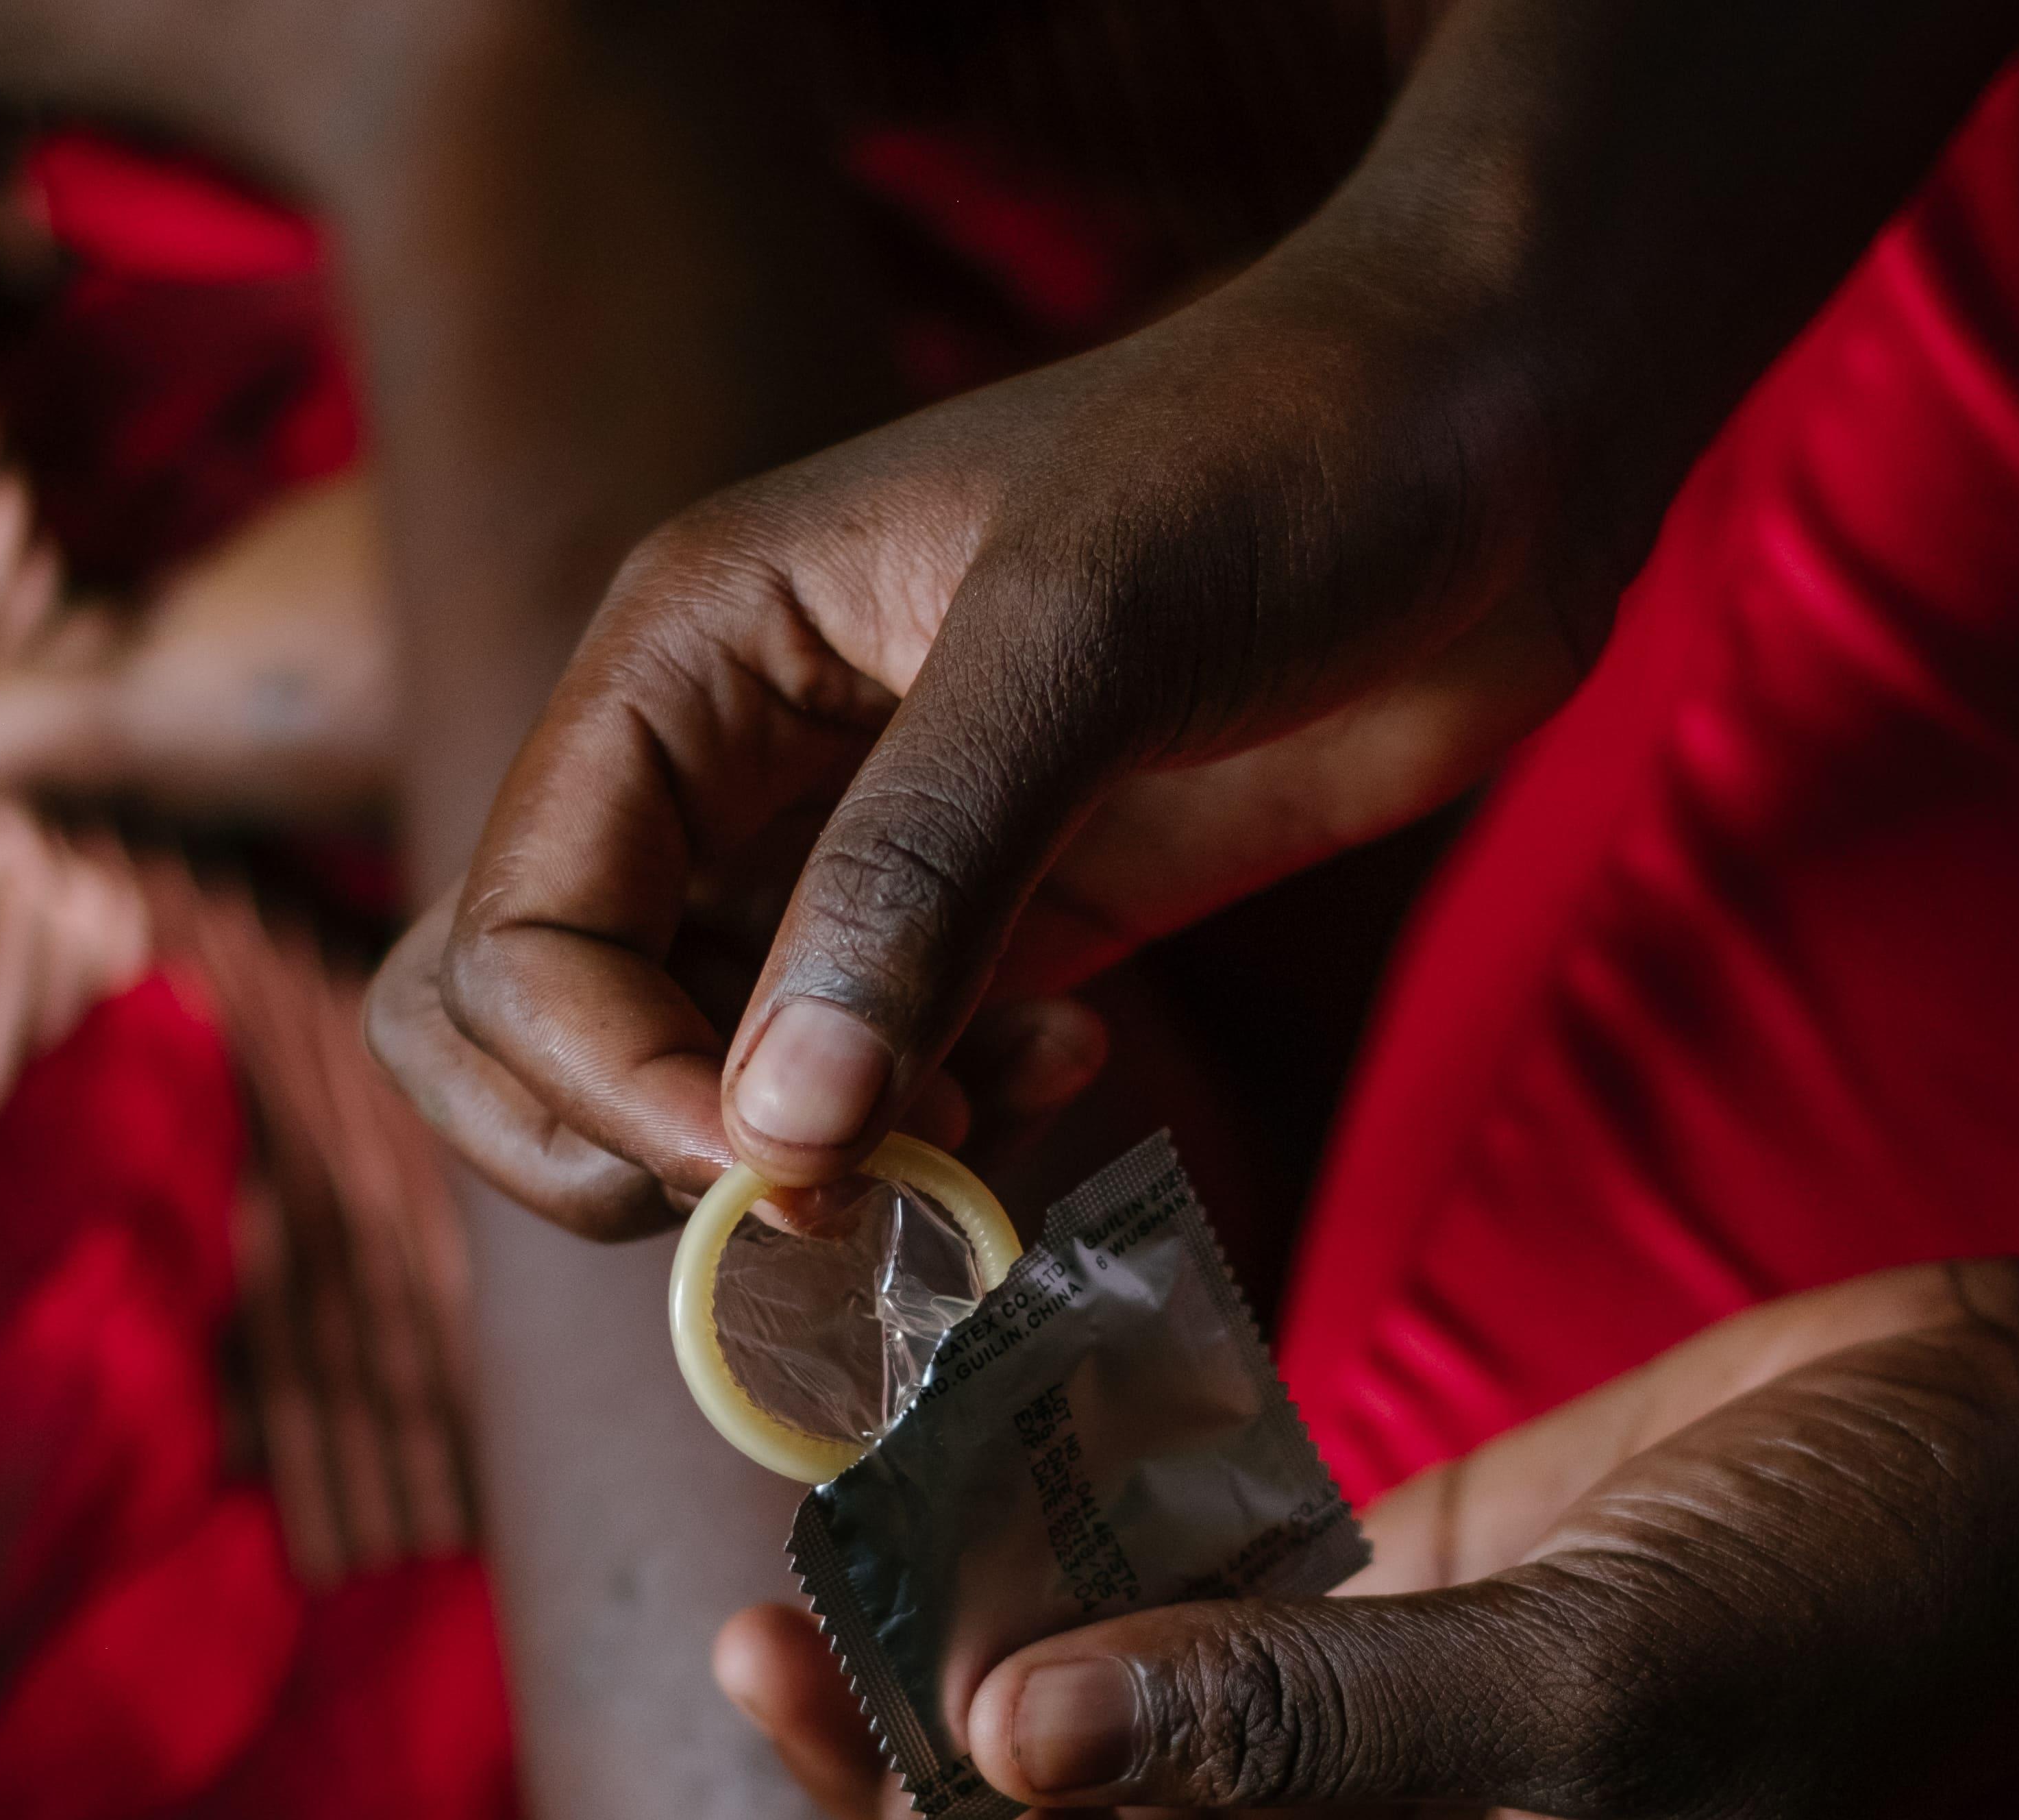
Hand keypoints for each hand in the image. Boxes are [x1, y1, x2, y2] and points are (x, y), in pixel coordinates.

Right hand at [366, 234, 1594, 1238]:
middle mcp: (736, 759)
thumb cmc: (1283, 456)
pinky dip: (936, 1125)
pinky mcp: (997, 917)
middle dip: (634, 1147)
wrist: (1502, 432)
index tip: (789, 1165)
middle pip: (527, 1023)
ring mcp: (860, 851)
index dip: (612, 1084)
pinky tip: (1071, 1057)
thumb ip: (918, 877)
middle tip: (827, 1188)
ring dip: (804, 1157)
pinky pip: (876, 1079)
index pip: (515, 932)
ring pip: (699, 1072)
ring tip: (973, 1125)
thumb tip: (777, 1133)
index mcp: (688, 650)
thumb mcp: (1081, 635)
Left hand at [713, 1266, 2018, 1819]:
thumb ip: (1303, 1711)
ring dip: (974, 1662)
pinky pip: (1179, 1632)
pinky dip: (1085, 1564)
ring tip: (846, 1525)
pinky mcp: (1390, 1631)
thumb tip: (1010, 1730)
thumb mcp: (1598, 1667)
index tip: (896, 1698)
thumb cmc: (1869, 1590)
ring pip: (1103, 1763)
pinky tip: (990, 1464)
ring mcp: (1380, 1776)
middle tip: (794, 1620)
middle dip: (924, 1787)